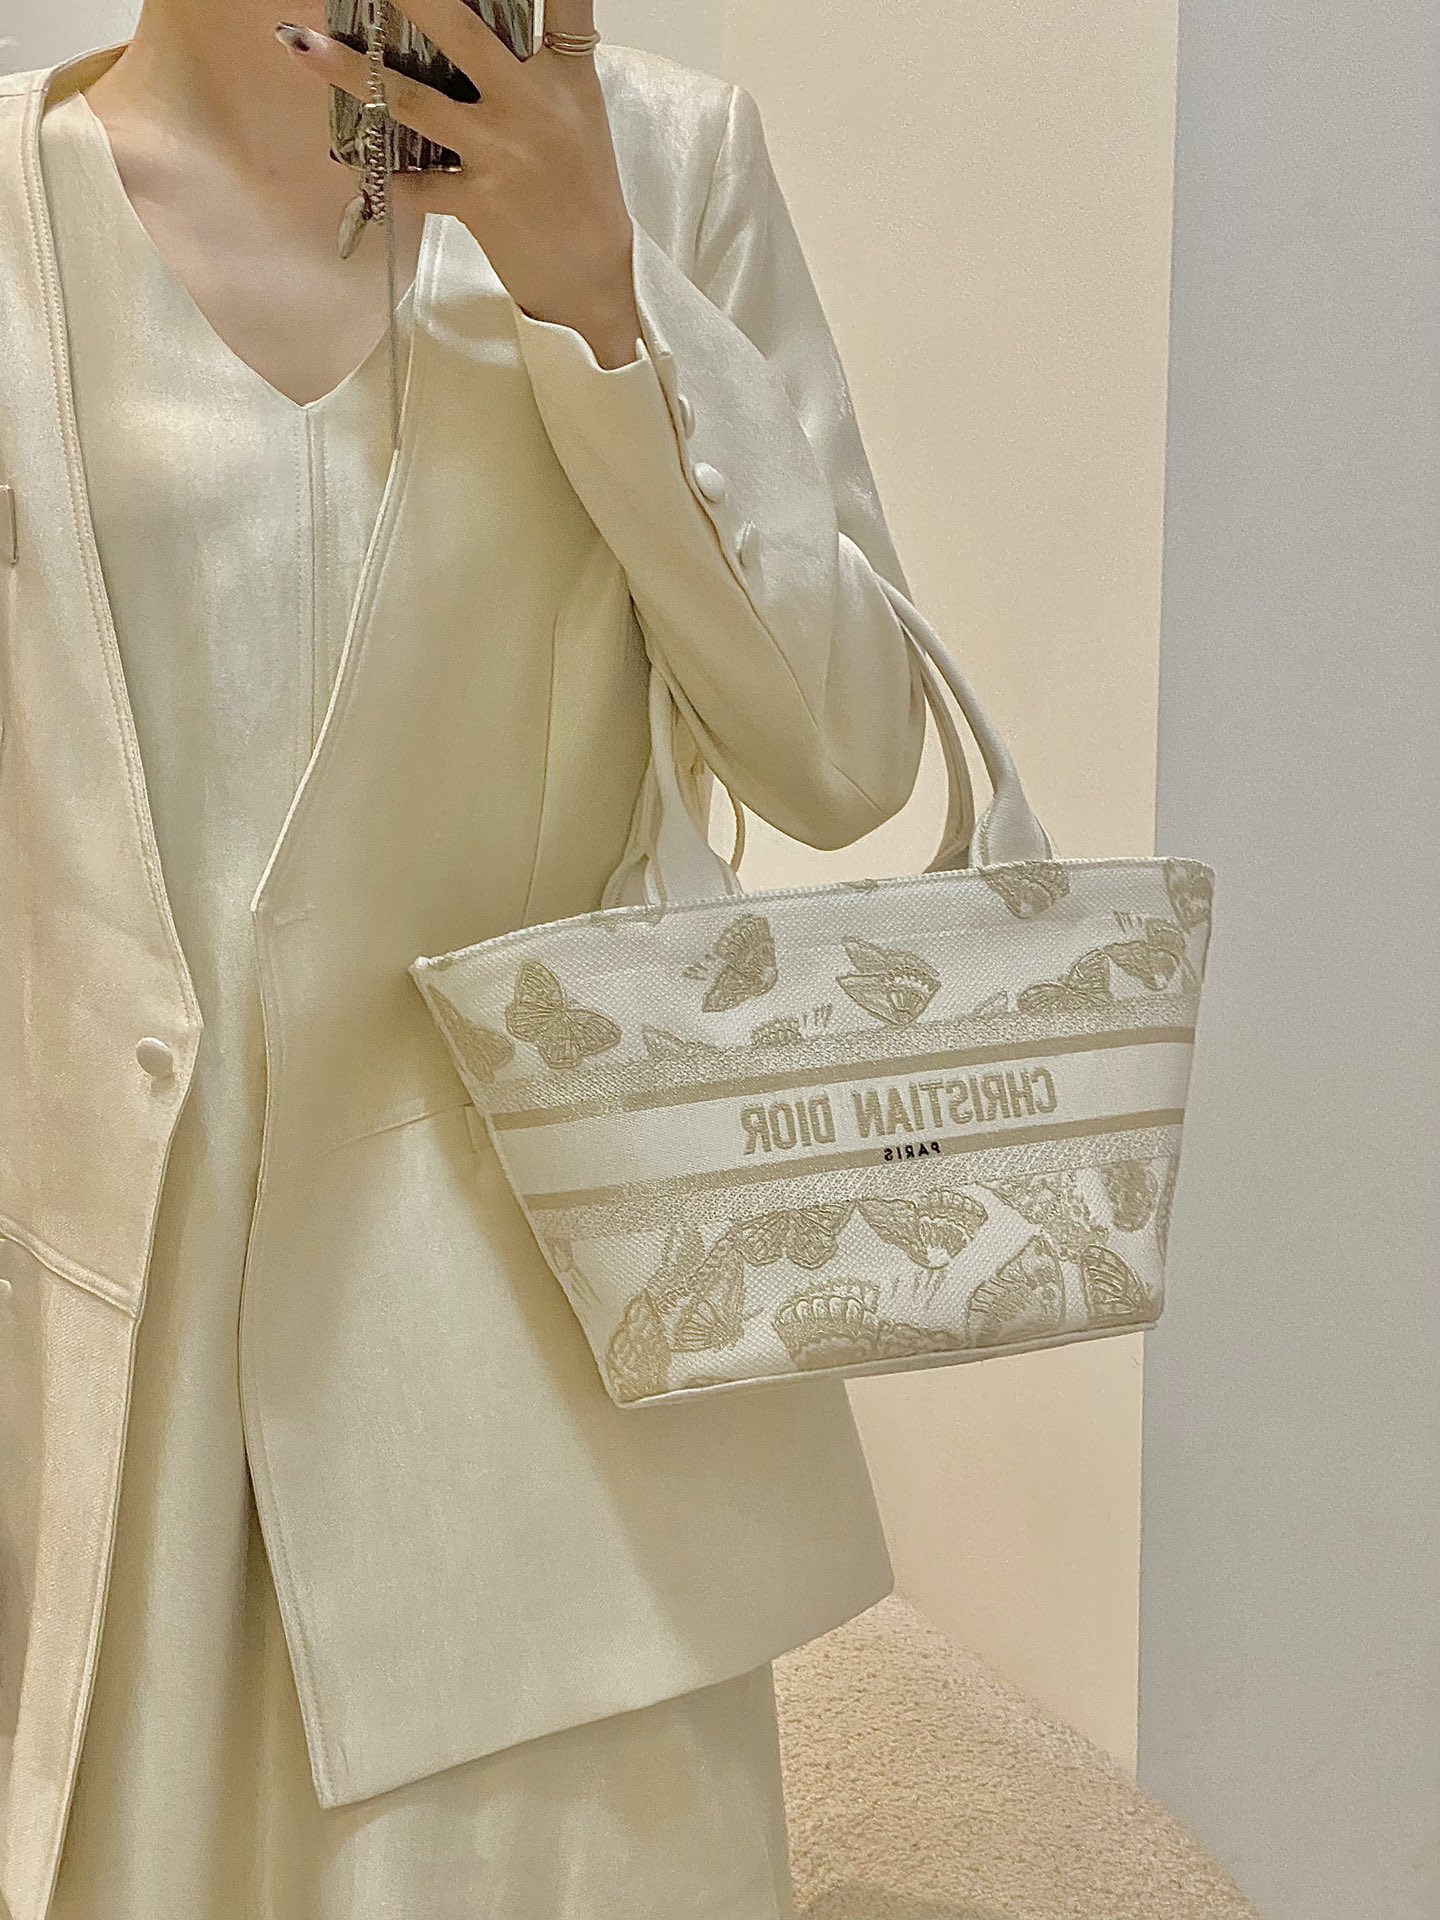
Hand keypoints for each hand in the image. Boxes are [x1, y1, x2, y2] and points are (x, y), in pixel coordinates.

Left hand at [276, 0, 644, 367]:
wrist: (595, 277)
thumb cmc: (583, 192)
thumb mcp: (578, 116)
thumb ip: (541, 67)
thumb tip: (481, 30)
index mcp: (567, 79)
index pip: (566, 6)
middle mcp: (534, 107)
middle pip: (464, 33)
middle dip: (412, 0)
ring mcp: (502, 154)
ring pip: (414, 101)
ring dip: (352, 72)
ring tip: (302, 44)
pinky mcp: (478, 202)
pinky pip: (413, 182)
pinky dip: (380, 171)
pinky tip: (347, 154)